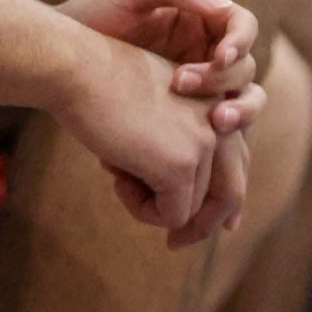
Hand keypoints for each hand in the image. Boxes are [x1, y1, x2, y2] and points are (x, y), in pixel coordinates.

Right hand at [46, 24, 240, 239]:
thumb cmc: (98, 86)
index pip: (235, 161)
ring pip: (193, 209)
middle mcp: (220, 120)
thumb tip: (182, 200)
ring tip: (118, 178)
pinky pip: (172, 215)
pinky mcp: (181, 164)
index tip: (220, 227)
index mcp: (215, 101)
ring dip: (153, 206)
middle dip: (203, 225)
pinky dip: (142, 210)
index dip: (225, 200)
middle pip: (230, 192)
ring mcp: (204, 142)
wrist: (76, 68)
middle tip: (174, 244)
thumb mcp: (149, 110)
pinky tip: (117, 179)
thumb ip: (173, 139)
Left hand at [59, 0, 259, 130]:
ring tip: (216, 124)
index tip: (221, 55)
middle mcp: (208, 54)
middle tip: (188, 89)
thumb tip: (224, 6)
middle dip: (227, 84)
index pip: (243, 27)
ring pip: (239, 108)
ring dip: (237, 118)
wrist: (58, 53)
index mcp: (202, 19)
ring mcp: (200, 91)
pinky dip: (212, 148)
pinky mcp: (185, 123)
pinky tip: (190, 146)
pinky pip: (213, 140)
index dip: (241, 41)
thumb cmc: (93, 12)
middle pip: (245, 73)